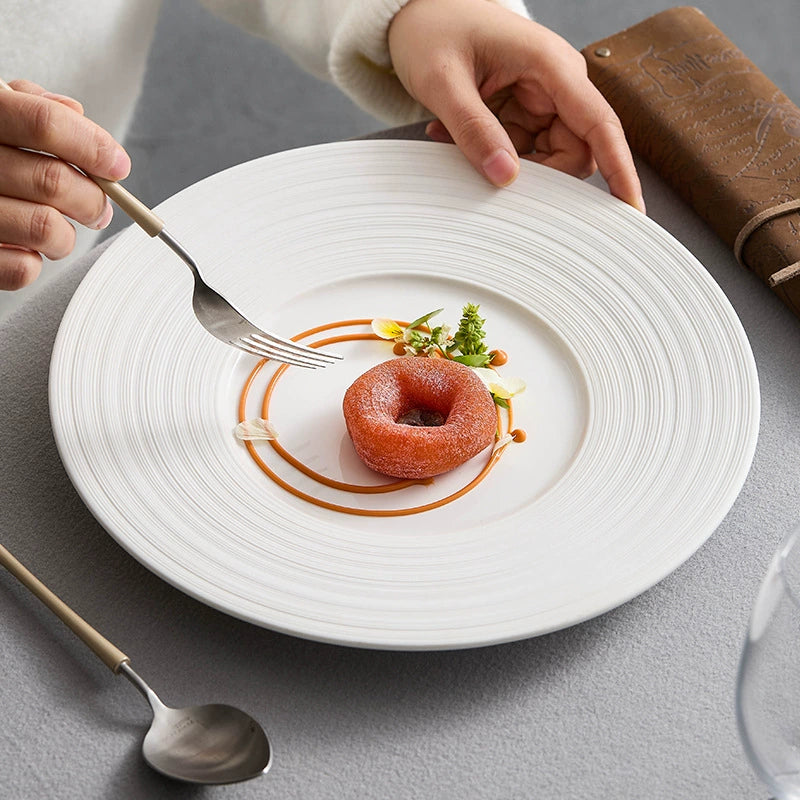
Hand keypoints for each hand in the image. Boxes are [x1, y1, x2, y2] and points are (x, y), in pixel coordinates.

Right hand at [0, 80, 130, 289]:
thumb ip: (34, 108)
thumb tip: (77, 115)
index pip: (45, 123)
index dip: (94, 146)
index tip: (118, 165)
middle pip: (54, 181)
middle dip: (93, 200)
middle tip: (98, 208)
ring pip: (46, 229)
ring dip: (68, 236)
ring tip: (62, 230)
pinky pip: (21, 269)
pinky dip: (36, 262)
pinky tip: (27, 248)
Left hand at [388, 0, 644, 211]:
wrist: (421, 11)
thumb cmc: (434, 30)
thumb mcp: (442, 82)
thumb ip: (472, 130)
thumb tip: (505, 177)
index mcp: (550, 66)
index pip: (600, 125)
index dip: (621, 170)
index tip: (631, 208)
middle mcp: (557, 84)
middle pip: (575, 153)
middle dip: (538, 175)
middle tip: (487, 173)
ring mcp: (542, 101)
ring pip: (548, 159)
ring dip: (508, 165)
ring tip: (458, 142)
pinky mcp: (524, 114)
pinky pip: (522, 153)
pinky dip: (493, 156)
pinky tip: (457, 137)